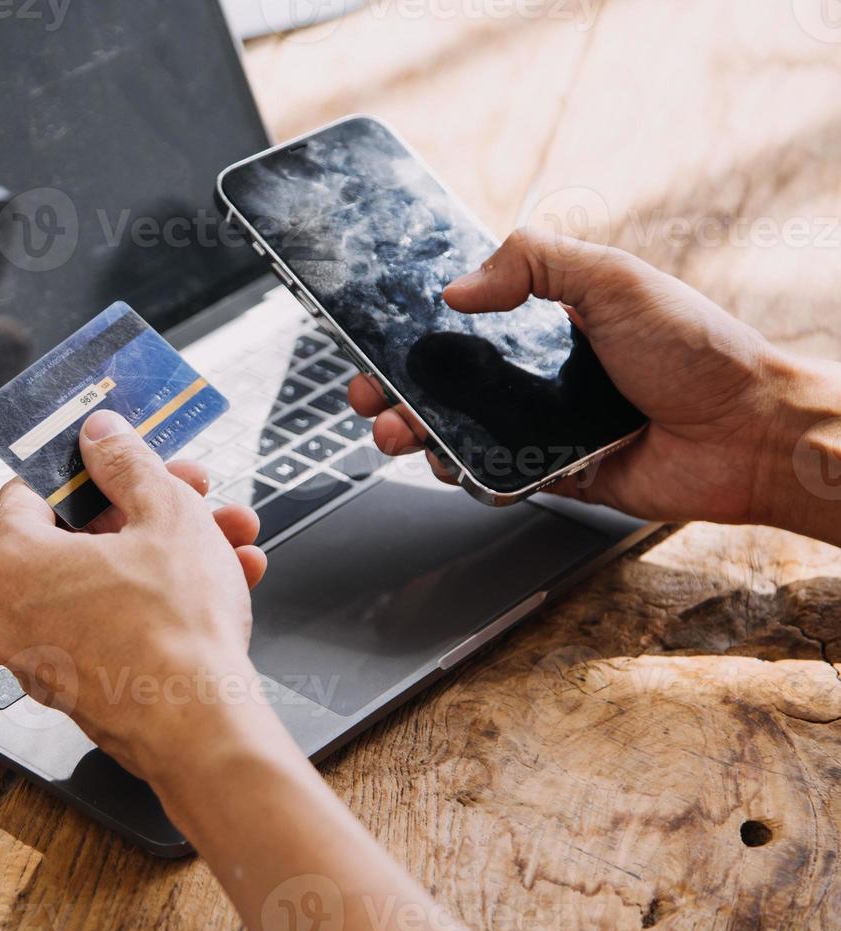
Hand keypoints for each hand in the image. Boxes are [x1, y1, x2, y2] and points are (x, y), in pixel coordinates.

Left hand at [0, 410, 269, 780]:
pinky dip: (160, 603)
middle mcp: (13, 613)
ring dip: (171, 554)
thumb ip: (127, 462)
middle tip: (194, 495)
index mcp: (13, 561)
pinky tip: (225, 583)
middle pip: (80, 537)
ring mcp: (43, 658)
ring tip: (231, 539)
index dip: (86, 468)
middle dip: (149, 510)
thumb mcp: (164, 514)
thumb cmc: (177, 629)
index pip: (31, 491)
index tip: (121, 458)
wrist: (202, 728)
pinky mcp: (79, 689)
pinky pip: (114, 626)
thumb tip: (101, 435)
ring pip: (108, 582)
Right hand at [348, 227, 834, 528]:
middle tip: (371, 397)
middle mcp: (539, 372)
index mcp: (548, 319)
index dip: (411, 330)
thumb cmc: (698, 351)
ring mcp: (543, 426)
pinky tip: (459, 467)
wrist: (749, 435)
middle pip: (445, 381)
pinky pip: (495, 478)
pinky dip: (470, 477)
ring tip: (402, 434)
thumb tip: (456, 288)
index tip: (374, 339)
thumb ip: (535, 263)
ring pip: (458, 432)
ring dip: (418, 434)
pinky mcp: (555, 474)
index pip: (463, 319)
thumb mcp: (614, 279)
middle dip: (395, 389)